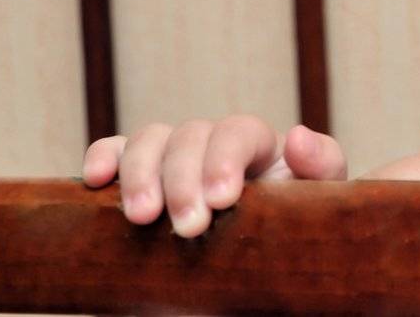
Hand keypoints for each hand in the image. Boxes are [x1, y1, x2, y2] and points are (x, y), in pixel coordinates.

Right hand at [83, 116, 347, 237]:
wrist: (250, 288)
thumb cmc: (288, 241)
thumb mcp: (317, 206)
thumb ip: (322, 167)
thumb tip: (297, 135)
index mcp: (258, 148)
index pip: (238, 131)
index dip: (225, 158)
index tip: (222, 201)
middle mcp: (211, 147)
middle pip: (190, 135)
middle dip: (183, 180)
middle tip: (188, 228)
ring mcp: (172, 163)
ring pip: (150, 140)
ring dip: (141, 173)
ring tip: (142, 218)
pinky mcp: (138, 183)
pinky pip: (115, 152)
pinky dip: (103, 157)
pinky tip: (97, 181)